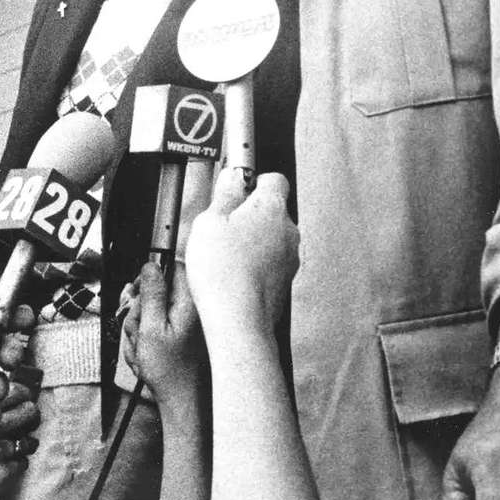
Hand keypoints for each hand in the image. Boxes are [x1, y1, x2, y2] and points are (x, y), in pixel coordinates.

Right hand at [123, 260, 202, 403]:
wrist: (184, 404)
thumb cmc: (170, 371)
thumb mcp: (152, 329)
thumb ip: (151, 294)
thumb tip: (150, 266)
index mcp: (190, 302)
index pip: (173, 267)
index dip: (151, 275)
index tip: (136, 291)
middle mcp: (193, 310)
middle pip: (158, 294)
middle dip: (140, 314)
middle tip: (139, 335)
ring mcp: (188, 324)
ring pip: (153, 315)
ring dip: (141, 333)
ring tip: (145, 354)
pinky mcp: (183, 337)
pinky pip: (157, 331)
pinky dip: (148, 343)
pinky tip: (150, 360)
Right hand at [185, 169, 298, 340]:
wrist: (240, 321)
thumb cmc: (224, 272)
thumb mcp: (209, 221)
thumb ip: (225, 194)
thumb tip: (233, 177)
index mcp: (271, 207)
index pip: (273, 178)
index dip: (252, 181)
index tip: (235, 187)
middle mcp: (288, 229)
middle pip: (271, 209)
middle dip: (249, 214)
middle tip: (223, 225)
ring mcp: (290, 256)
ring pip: (271, 237)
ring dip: (253, 240)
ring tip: (225, 254)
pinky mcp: (285, 280)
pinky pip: (271, 262)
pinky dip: (256, 263)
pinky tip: (234, 273)